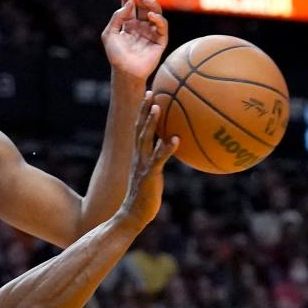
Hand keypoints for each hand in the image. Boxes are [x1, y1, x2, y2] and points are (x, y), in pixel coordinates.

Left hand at [102, 0, 168, 80]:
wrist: (125, 71)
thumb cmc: (116, 55)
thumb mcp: (109, 34)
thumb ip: (117, 17)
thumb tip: (129, 3)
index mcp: (129, 26)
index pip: (131, 8)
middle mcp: (141, 28)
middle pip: (144, 8)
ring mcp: (151, 33)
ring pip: (156, 14)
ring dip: (152, 5)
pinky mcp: (160, 41)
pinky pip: (162, 27)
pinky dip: (158, 19)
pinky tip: (150, 15)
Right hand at [116, 92, 178, 229]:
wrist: (132, 216)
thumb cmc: (145, 198)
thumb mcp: (152, 176)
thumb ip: (160, 162)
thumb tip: (175, 150)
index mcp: (138, 155)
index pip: (138, 128)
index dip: (143, 111)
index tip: (150, 94)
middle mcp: (138, 156)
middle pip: (138, 127)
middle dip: (143, 109)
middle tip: (150, 91)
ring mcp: (142, 165)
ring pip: (145, 139)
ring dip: (150, 122)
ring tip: (158, 107)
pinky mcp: (149, 175)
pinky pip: (158, 159)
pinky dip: (166, 148)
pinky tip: (175, 139)